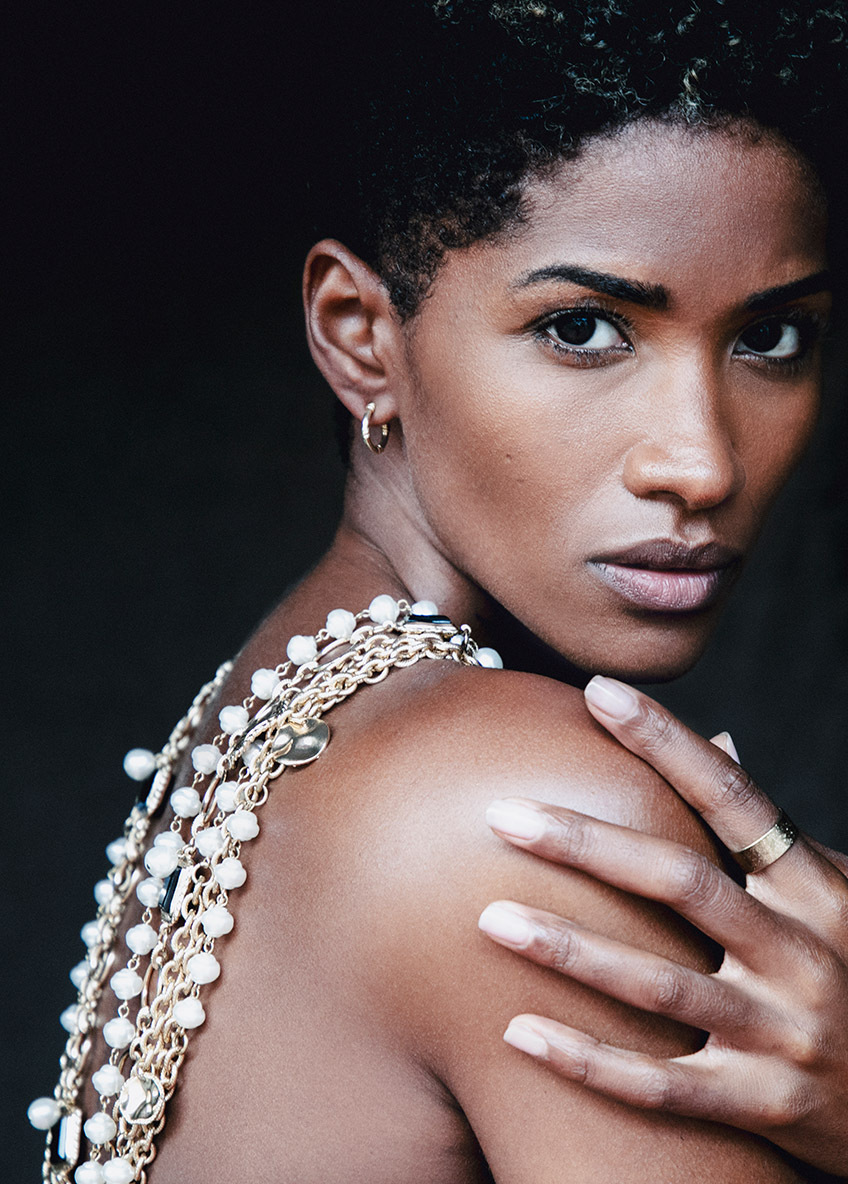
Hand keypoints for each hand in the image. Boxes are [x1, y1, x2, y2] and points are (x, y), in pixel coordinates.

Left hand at [480, 676, 847, 1177]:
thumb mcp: (831, 892)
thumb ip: (769, 830)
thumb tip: (720, 741)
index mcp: (816, 887)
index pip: (732, 796)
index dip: (666, 741)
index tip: (599, 692)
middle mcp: (802, 951)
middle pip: (680, 881)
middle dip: (586, 844)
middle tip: (501, 813)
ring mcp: (784, 1033)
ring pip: (661, 984)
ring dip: (570, 948)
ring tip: (488, 918)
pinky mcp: (763, 1105)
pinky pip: (662, 1086)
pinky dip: (588, 1060)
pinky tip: (519, 1032)